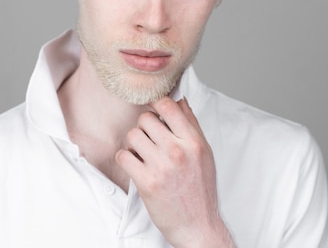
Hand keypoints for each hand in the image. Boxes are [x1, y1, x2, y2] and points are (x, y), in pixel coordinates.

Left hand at [115, 97, 234, 247]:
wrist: (197, 225)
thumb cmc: (201, 189)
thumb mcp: (204, 154)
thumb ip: (192, 126)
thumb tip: (180, 101)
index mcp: (194, 142)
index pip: (169, 106)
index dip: (156, 103)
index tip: (152, 109)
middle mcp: (178, 151)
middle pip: (146, 118)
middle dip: (144, 127)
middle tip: (149, 139)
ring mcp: (161, 167)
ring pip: (132, 135)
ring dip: (134, 143)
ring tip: (143, 154)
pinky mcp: (146, 182)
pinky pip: (123, 156)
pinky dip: (126, 159)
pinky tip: (135, 165)